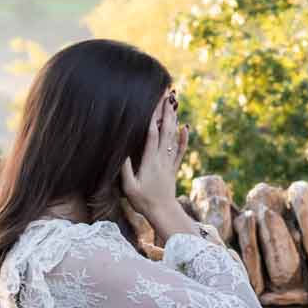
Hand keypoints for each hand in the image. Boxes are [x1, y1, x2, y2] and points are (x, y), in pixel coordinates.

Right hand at [118, 89, 187, 218]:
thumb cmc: (143, 201)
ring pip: (173, 137)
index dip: (153, 118)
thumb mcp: (129, 187)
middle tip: (167, 95)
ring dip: (174, 119)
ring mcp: (169, 162)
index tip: (153, 103)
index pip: (152, 135)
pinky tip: (186, 127)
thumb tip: (122, 151)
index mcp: (150, 161)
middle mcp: (162, 158)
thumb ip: (125, 169)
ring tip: (174, 103)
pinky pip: (181, 150)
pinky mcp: (174, 167)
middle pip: (165, 131)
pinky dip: (184, 138)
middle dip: (166, 112)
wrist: (163, 212)